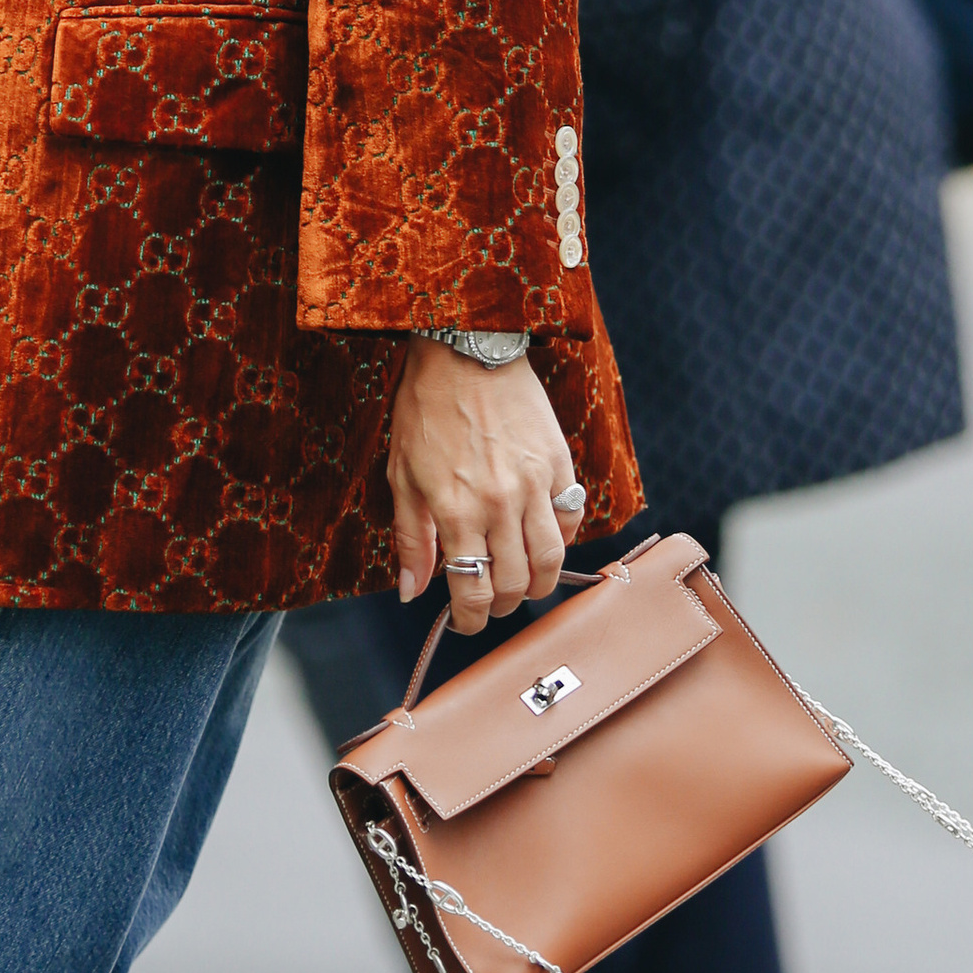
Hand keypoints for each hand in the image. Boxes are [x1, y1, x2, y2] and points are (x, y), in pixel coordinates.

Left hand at [387, 340, 575, 633]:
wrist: (466, 350)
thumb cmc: (426, 410)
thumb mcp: (402, 475)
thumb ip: (410, 538)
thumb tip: (411, 592)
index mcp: (455, 510)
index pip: (470, 589)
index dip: (469, 618)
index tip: (465, 622)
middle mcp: (499, 503)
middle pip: (513, 583)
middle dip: (499, 605)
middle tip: (489, 603)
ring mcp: (534, 484)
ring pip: (550, 560)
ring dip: (537, 584)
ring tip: (522, 584)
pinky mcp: (558, 464)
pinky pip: (570, 518)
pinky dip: (561, 540)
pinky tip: (541, 539)